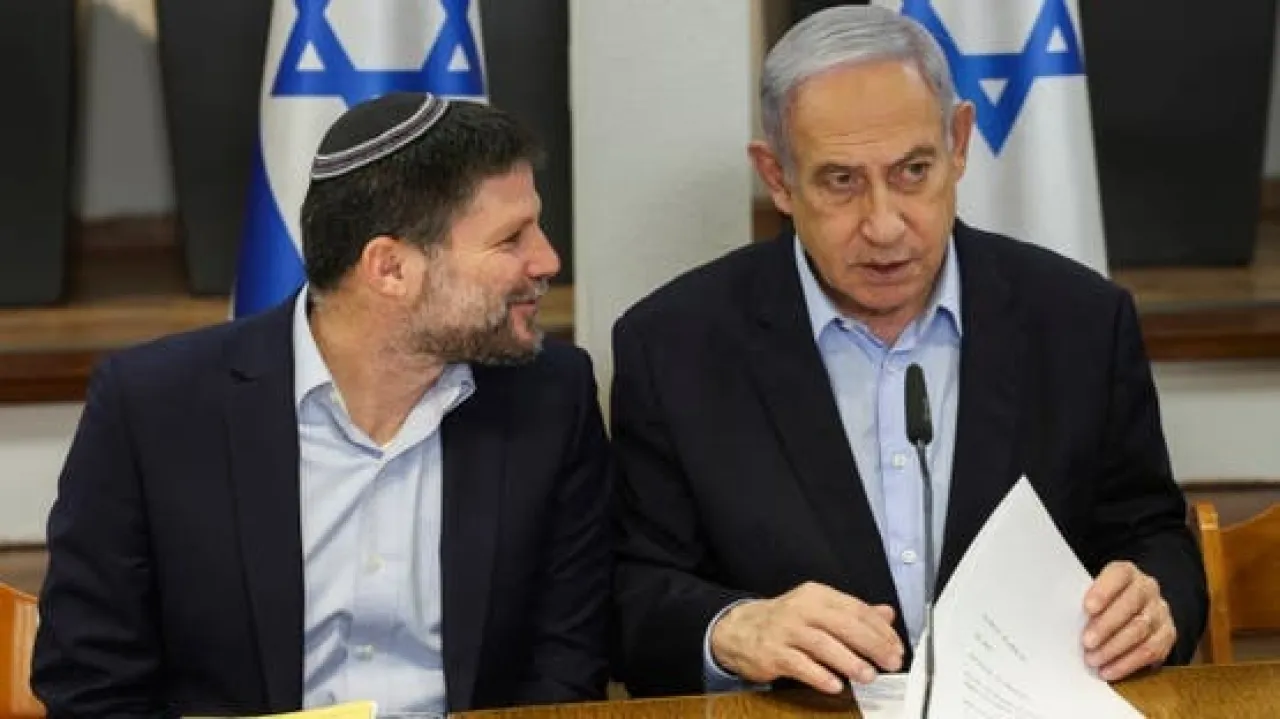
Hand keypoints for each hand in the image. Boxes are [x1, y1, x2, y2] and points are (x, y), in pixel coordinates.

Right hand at [709, 581, 904, 693]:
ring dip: (849, 661)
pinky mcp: (772, 653)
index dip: (880, 630)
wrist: (739, 629)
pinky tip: (835, 685)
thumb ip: (853, 613)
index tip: (896, 647)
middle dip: (871, 645)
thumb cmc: (785, 622)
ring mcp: (785, 631)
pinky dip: (819, 675)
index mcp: (816, 595)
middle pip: (843, 625)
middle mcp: (801, 609)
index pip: (856, 609)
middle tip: (890, 662)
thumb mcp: (819, 609)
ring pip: (822, 644)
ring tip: (868, 676)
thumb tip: (887, 614)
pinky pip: (799, 664)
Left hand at [1082, 561, 1175, 680]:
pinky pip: (1151, 651)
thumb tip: (1065, 618)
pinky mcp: (1167, 635)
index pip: (1119, 575)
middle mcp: (1147, 589)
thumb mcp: (1094, 594)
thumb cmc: (1104, 602)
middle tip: (1086, 642)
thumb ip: (1087, 602)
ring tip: (1094, 659)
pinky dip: (1127, 663)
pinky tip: (1109, 670)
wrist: (1135, 610)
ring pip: (1141, 629)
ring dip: (1114, 648)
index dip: (1104, 591)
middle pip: (1130, 605)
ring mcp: (1160, 612)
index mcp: (1127, 572)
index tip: (1088, 608)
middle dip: (1106, 626)